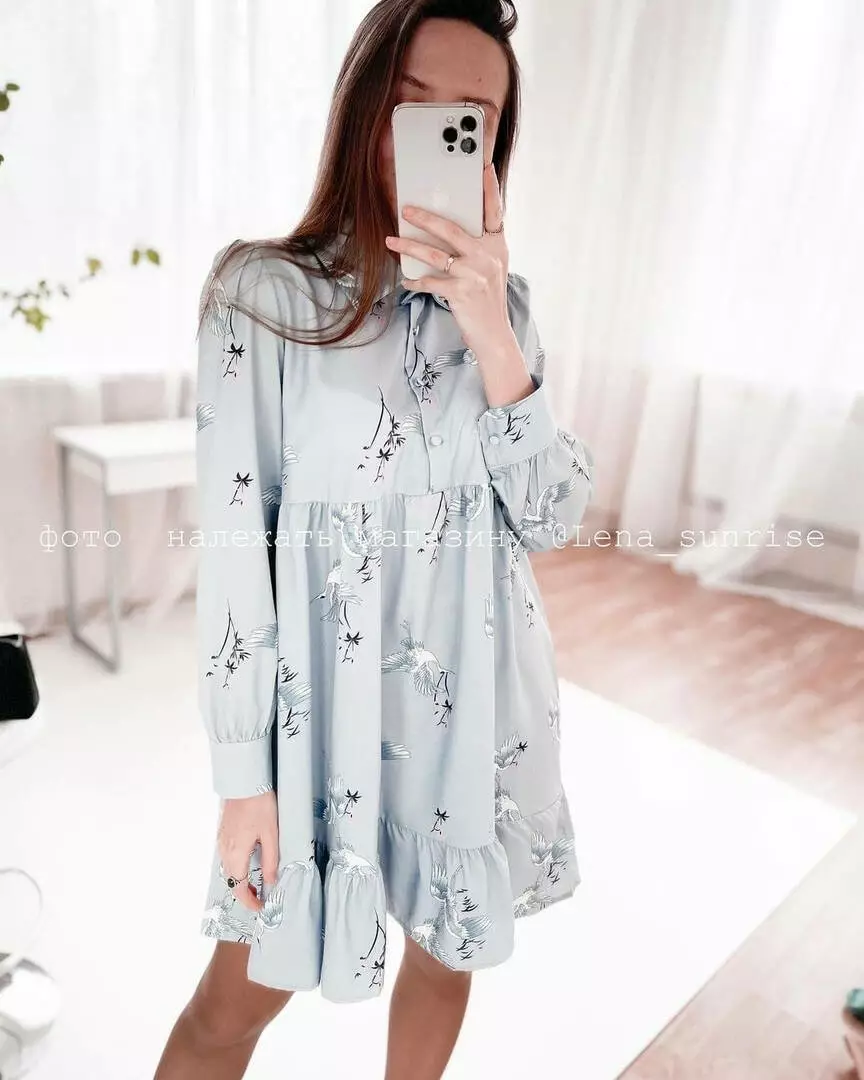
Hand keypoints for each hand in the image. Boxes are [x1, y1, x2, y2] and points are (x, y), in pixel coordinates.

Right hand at [217, 790, 278, 913]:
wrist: (245, 781)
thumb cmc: (260, 805)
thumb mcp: (271, 834)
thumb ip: (270, 861)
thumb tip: (271, 882)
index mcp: (236, 854)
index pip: (239, 888)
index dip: (249, 901)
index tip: (260, 908)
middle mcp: (224, 850)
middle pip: (231, 881)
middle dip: (245, 893)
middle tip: (260, 897)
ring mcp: (221, 841)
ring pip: (228, 869)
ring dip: (240, 880)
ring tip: (256, 883)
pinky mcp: (222, 832)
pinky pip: (226, 857)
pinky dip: (236, 867)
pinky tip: (247, 863)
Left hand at [384, 161, 513, 358]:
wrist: (494, 334)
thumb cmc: (487, 300)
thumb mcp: (491, 268)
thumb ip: (478, 246)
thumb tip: (446, 228)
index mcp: (497, 246)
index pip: (494, 211)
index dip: (490, 188)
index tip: (482, 165)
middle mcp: (488, 256)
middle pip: (452, 228)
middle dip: (425, 217)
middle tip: (406, 209)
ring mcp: (474, 274)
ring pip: (435, 253)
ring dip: (409, 246)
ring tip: (392, 240)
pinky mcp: (460, 292)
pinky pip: (430, 281)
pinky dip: (415, 281)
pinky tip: (406, 279)